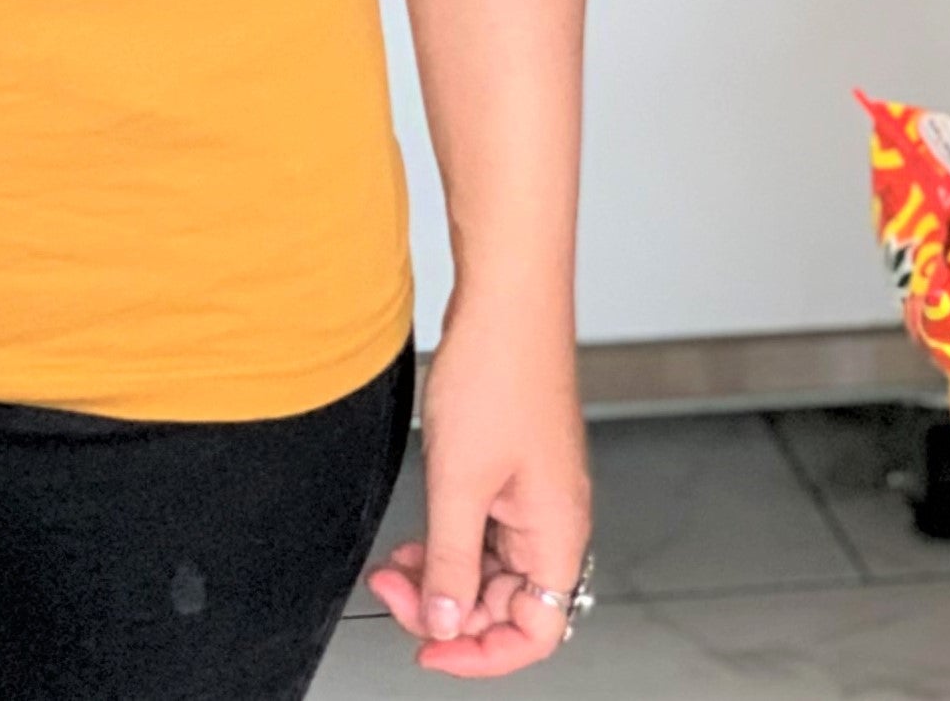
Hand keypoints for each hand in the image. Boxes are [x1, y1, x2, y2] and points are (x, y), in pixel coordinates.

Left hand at [367, 299, 590, 675]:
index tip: (428, 647)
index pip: (534, 633)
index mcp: (558, 534)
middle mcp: (554, 520)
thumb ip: (452, 561)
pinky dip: (448, 537)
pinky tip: (416, 532)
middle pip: (508, 603)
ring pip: (491, 566)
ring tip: (395, 563)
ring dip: (444, 573)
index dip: (481, 654)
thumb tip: (447, 624)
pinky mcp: (513, 467)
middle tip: (392, 590)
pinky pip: (483, 528)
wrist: (506, 295)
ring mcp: (534, 493)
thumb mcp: (460, 481)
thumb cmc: (499, 370)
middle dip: (449, 608)